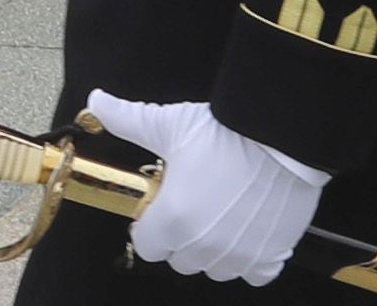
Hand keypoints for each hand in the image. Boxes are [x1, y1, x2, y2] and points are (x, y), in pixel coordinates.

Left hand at [81, 96, 322, 286]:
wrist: (281, 137)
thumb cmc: (224, 132)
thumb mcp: (169, 124)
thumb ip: (128, 119)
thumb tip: (95, 102)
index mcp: (174, 220)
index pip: (147, 245)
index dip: (149, 226)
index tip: (159, 206)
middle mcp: (204, 246)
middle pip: (180, 260)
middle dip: (179, 237)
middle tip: (191, 204)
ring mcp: (239, 255)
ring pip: (214, 269)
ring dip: (212, 250)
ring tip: (219, 215)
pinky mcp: (270, 256)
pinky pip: (253, 274)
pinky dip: (250, 260)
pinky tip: (248, 232)